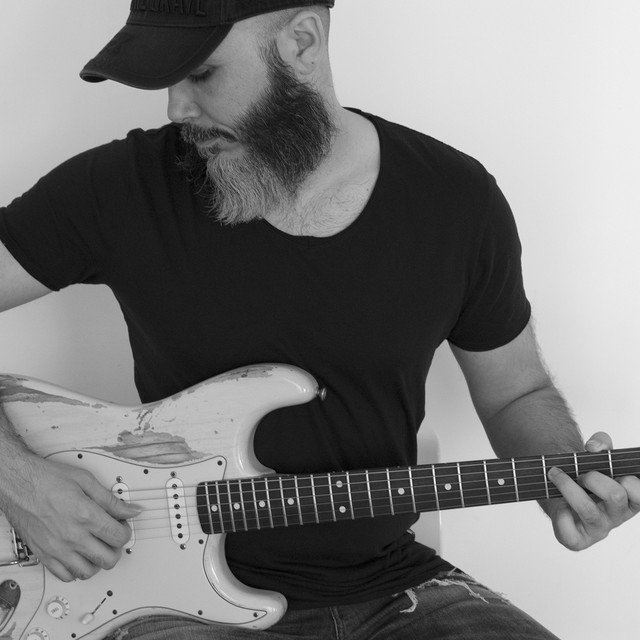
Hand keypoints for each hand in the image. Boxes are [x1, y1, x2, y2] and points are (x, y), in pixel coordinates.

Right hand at [4, 453, 140, 581]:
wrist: (19, 485)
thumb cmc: (47, 480)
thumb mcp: (86, 481)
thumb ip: (111, 500)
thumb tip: (131, 510)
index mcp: (86, 516)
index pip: (119, 537)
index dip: (126, 532)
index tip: (123, 526)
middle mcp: (73, 536)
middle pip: (108, 559)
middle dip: (116, 549)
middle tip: (112, 537)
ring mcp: (57, 549)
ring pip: (88, 572)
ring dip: (98, 562)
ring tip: (97, 547)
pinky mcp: (44, 556)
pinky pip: (66, 576)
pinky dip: (76, 571)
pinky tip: (79, 556)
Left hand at [547, 431, 639, 549]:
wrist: (560, 491)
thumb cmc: (585, 477)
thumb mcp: (597, 456)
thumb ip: (601, 443)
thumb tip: (594, 447)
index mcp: (631, 498)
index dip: (629, 480)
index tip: (615, 472)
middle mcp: (617, 516)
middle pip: (616, 496)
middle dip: (593, 477)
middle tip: (581, 474)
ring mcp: (598, 530)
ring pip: (588, 510)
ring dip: (568, 486)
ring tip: (557, 474)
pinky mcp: (577, 540)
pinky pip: (568, 531)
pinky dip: (559, 512)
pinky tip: (558, 503)